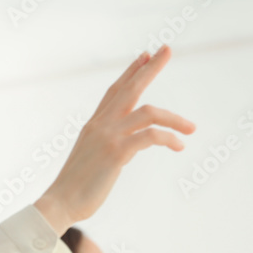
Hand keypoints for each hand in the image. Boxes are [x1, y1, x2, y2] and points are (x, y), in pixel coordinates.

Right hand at [34, 45, 194, 234]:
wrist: (60, 203)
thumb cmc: (76, 189)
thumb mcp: (93, 161)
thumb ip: (110, 148)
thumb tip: (128, 150)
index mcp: (94, 126)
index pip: (114, 91)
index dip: (130, 72)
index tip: (145, 56)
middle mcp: (100, 125)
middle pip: (129, 88)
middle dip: (150, 68)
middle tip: (167, 49)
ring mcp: (108, 137)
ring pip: (148, 112)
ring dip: (174, 118)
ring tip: (192, 127)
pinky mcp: (116, 153)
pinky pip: (150, 136)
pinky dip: (168, 138)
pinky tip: (179, 146)